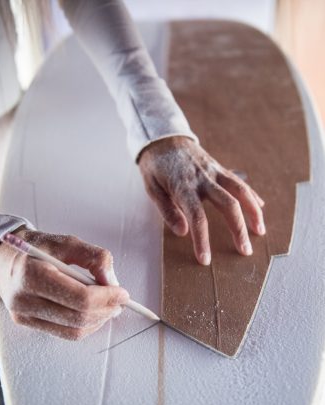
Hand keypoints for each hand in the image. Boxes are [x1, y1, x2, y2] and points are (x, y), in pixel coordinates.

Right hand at [0, 229, 128, 339]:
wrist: (5, 257)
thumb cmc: (36, 247)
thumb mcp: (67, 242)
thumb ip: (94, 257)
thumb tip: (111, 280)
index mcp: (31, 275)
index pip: (79, 298)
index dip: (106, 297)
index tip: (122, 293)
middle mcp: (24, 300)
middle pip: (78, 317)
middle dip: (106, 310)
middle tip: (120, 300)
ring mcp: (24, 316)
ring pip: (73, 331)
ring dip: (98, 320)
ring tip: (109, 306)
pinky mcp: (28, 323)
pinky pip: (65, 333)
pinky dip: (85, 325)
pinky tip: (94, 313)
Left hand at [138, 136, 264, 264]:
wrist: (163, 137)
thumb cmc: (155, 166)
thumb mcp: (152, 188)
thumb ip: (167, 210)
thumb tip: (182, 232)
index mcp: (184, 187)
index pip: (197, 217)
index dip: (202, 240)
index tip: (206, 259)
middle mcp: (203, 179)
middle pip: (228, 205)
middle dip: (239, 230)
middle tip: (245, 251)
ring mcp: (214, 172)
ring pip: (241, 191)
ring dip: (253, 212)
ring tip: (261, 231)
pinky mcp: (220, 168)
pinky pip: (239, 182)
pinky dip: (251, 195)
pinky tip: (260, 207)